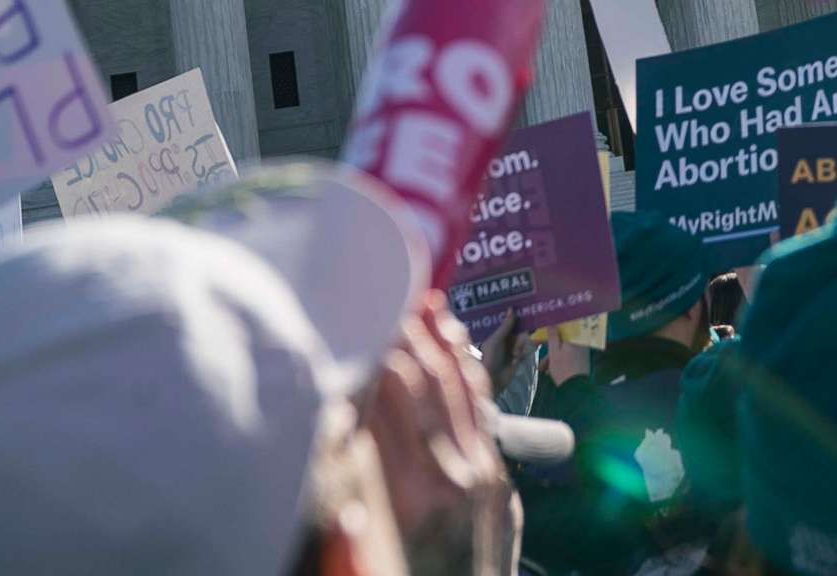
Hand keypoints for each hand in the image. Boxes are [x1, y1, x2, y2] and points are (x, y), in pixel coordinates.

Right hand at [361, 294, 517, 575]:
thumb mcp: (361, 556)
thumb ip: (350, 492)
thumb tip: (334, 429)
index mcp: (414, 492)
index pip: (392, 396)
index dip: (377, 350)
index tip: (362, 314)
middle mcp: (455, 477)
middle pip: (430, 384)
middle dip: (411, 334)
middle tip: (393, 288)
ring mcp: (486, 482)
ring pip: (466, 393)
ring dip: (447, 345)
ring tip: (431, 305)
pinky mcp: (503, 493)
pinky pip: (487, 418)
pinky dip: (472, 379)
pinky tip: (462, 357)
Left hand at [477, 309, 522, 400]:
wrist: (492, 382)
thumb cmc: (488, 359)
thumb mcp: (496, 340)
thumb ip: (505, 326)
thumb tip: (512, 308)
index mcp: (494, 333)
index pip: (506, 320)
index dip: (514, 313)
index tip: (524, 303)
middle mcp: (503, 339)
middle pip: (516, 328)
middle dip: (523, 325)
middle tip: (533, 315)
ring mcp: (510, 349)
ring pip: (522, 339)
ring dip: (523, 341)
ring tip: (522, 342)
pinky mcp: (517, 358)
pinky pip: (525, 350)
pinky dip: (525, 350)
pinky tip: (524, 350)